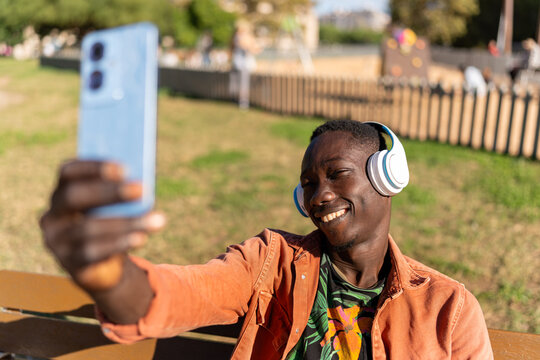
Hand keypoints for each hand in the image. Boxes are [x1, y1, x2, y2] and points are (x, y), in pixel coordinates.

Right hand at [40, 160, 164, 290]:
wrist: (105, 266)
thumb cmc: (111, 224)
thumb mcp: (115, 207)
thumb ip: (123, 193)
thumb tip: (142, 186)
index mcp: (62, 192)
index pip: (68, 172)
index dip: (93, 168)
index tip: (124, 169)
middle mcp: (53, 215)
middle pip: (74, 197)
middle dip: (109, 192)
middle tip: (141, 189)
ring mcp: (57, 241)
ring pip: (87, 228)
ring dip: (126, 222)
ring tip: (157, 219)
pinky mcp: (69, 263)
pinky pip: (92, 252)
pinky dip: (119, 243)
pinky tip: (141, 238)